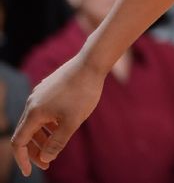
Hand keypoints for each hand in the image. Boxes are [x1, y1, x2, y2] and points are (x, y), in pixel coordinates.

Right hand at [11, 56, 105, 174]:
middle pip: (26, 133)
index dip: (22, 159)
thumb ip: (58, 142)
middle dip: (35, 150)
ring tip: (57, 146)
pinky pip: (42, 112)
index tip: (31, 171)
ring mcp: (39, 95)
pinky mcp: (48, 89)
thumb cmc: (83, 92)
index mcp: (34, 113)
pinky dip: (48, 124)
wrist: (91, 63)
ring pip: (35, 122)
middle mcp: (32, 103)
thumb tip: (46, 157)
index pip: (19, 142)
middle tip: (49, 162)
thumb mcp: (73, 121)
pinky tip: (61, 127)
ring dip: (42, 137)